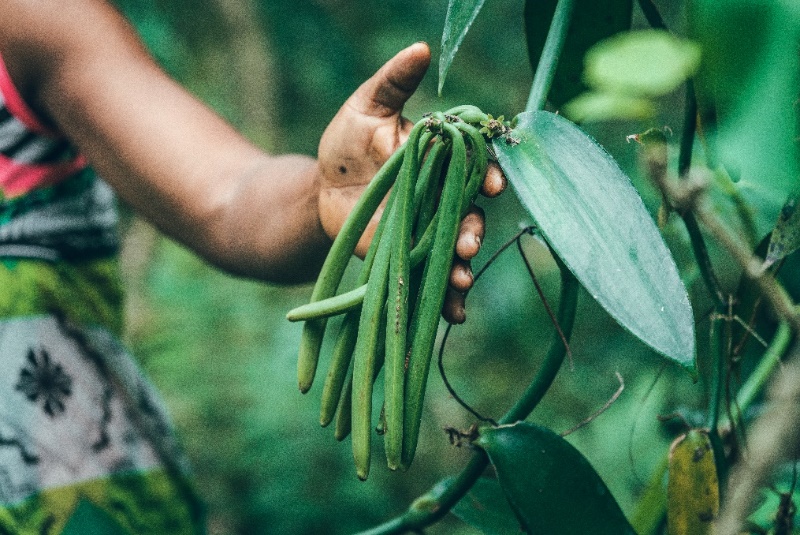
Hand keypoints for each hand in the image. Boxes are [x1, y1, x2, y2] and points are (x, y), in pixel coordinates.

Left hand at [316, 42, 505, 322]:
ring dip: (461, 268)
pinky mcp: (411, 257)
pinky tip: (453, 314)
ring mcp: (429, 230)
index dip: (490, 175)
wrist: (321, 191)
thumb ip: (394, 82)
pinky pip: (434, 278)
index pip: (476, 165)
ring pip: (456, 250)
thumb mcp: (365, 108)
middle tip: (465, 243)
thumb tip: (421, 48)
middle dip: (472, 230)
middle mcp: (444, 196)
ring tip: (458, 282)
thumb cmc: (346, 144)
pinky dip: (446, 298)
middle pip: (470, 214)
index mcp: (442, 160)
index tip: (494, 185)